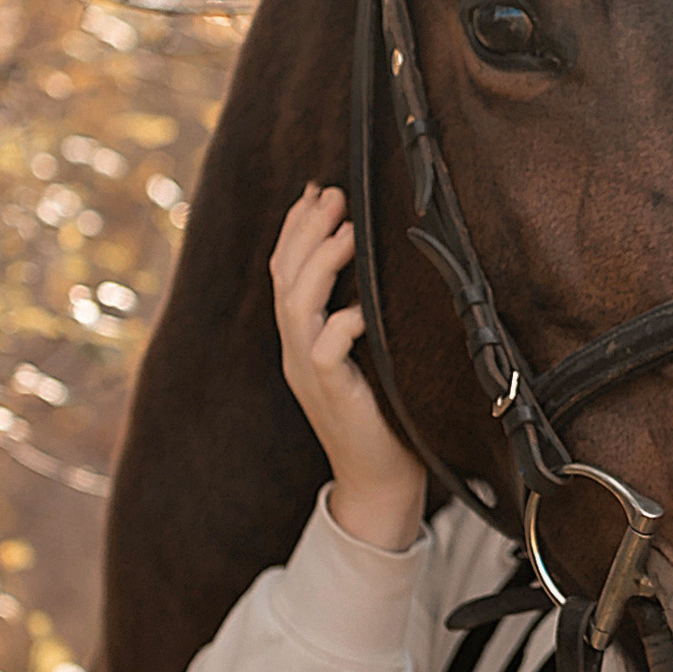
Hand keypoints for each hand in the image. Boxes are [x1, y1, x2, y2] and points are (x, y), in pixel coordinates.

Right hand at [271, 185, 425, 549]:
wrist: (381, 481)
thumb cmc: (387, 416)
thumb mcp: (371, 355)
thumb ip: (366, 316)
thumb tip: (384, 264)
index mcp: (303, 339)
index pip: (286, 272)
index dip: (297, 229)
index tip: (318, 190)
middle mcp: (298, 351)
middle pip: (285, 278)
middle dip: (306, 231)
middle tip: (333, 193)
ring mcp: (310, 373)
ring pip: (297, 307)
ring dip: (321, 264)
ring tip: (346, 228)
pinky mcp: (333, 395)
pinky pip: (327, 352)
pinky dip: (342, 324)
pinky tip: (360, 306)